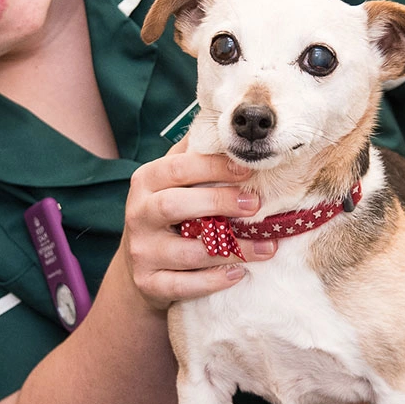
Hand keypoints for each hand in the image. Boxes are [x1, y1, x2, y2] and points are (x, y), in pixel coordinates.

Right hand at [116, 142, 277, 313]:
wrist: (139, 267)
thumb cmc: (169, 213)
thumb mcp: (173, 181)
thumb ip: (194, 154)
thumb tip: (225, 118)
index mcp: (146, 181)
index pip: (179, 167)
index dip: (214, 167)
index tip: (248, 169)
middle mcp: (138, 214)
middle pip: (174, 205)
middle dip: (218, 202)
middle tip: (255, 204)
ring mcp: (142, 251)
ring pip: (186, 251)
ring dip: (231, 249)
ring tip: (266, 247)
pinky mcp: (149, 283)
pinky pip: (183, 285)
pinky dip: (213, 281)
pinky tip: (239, 273)